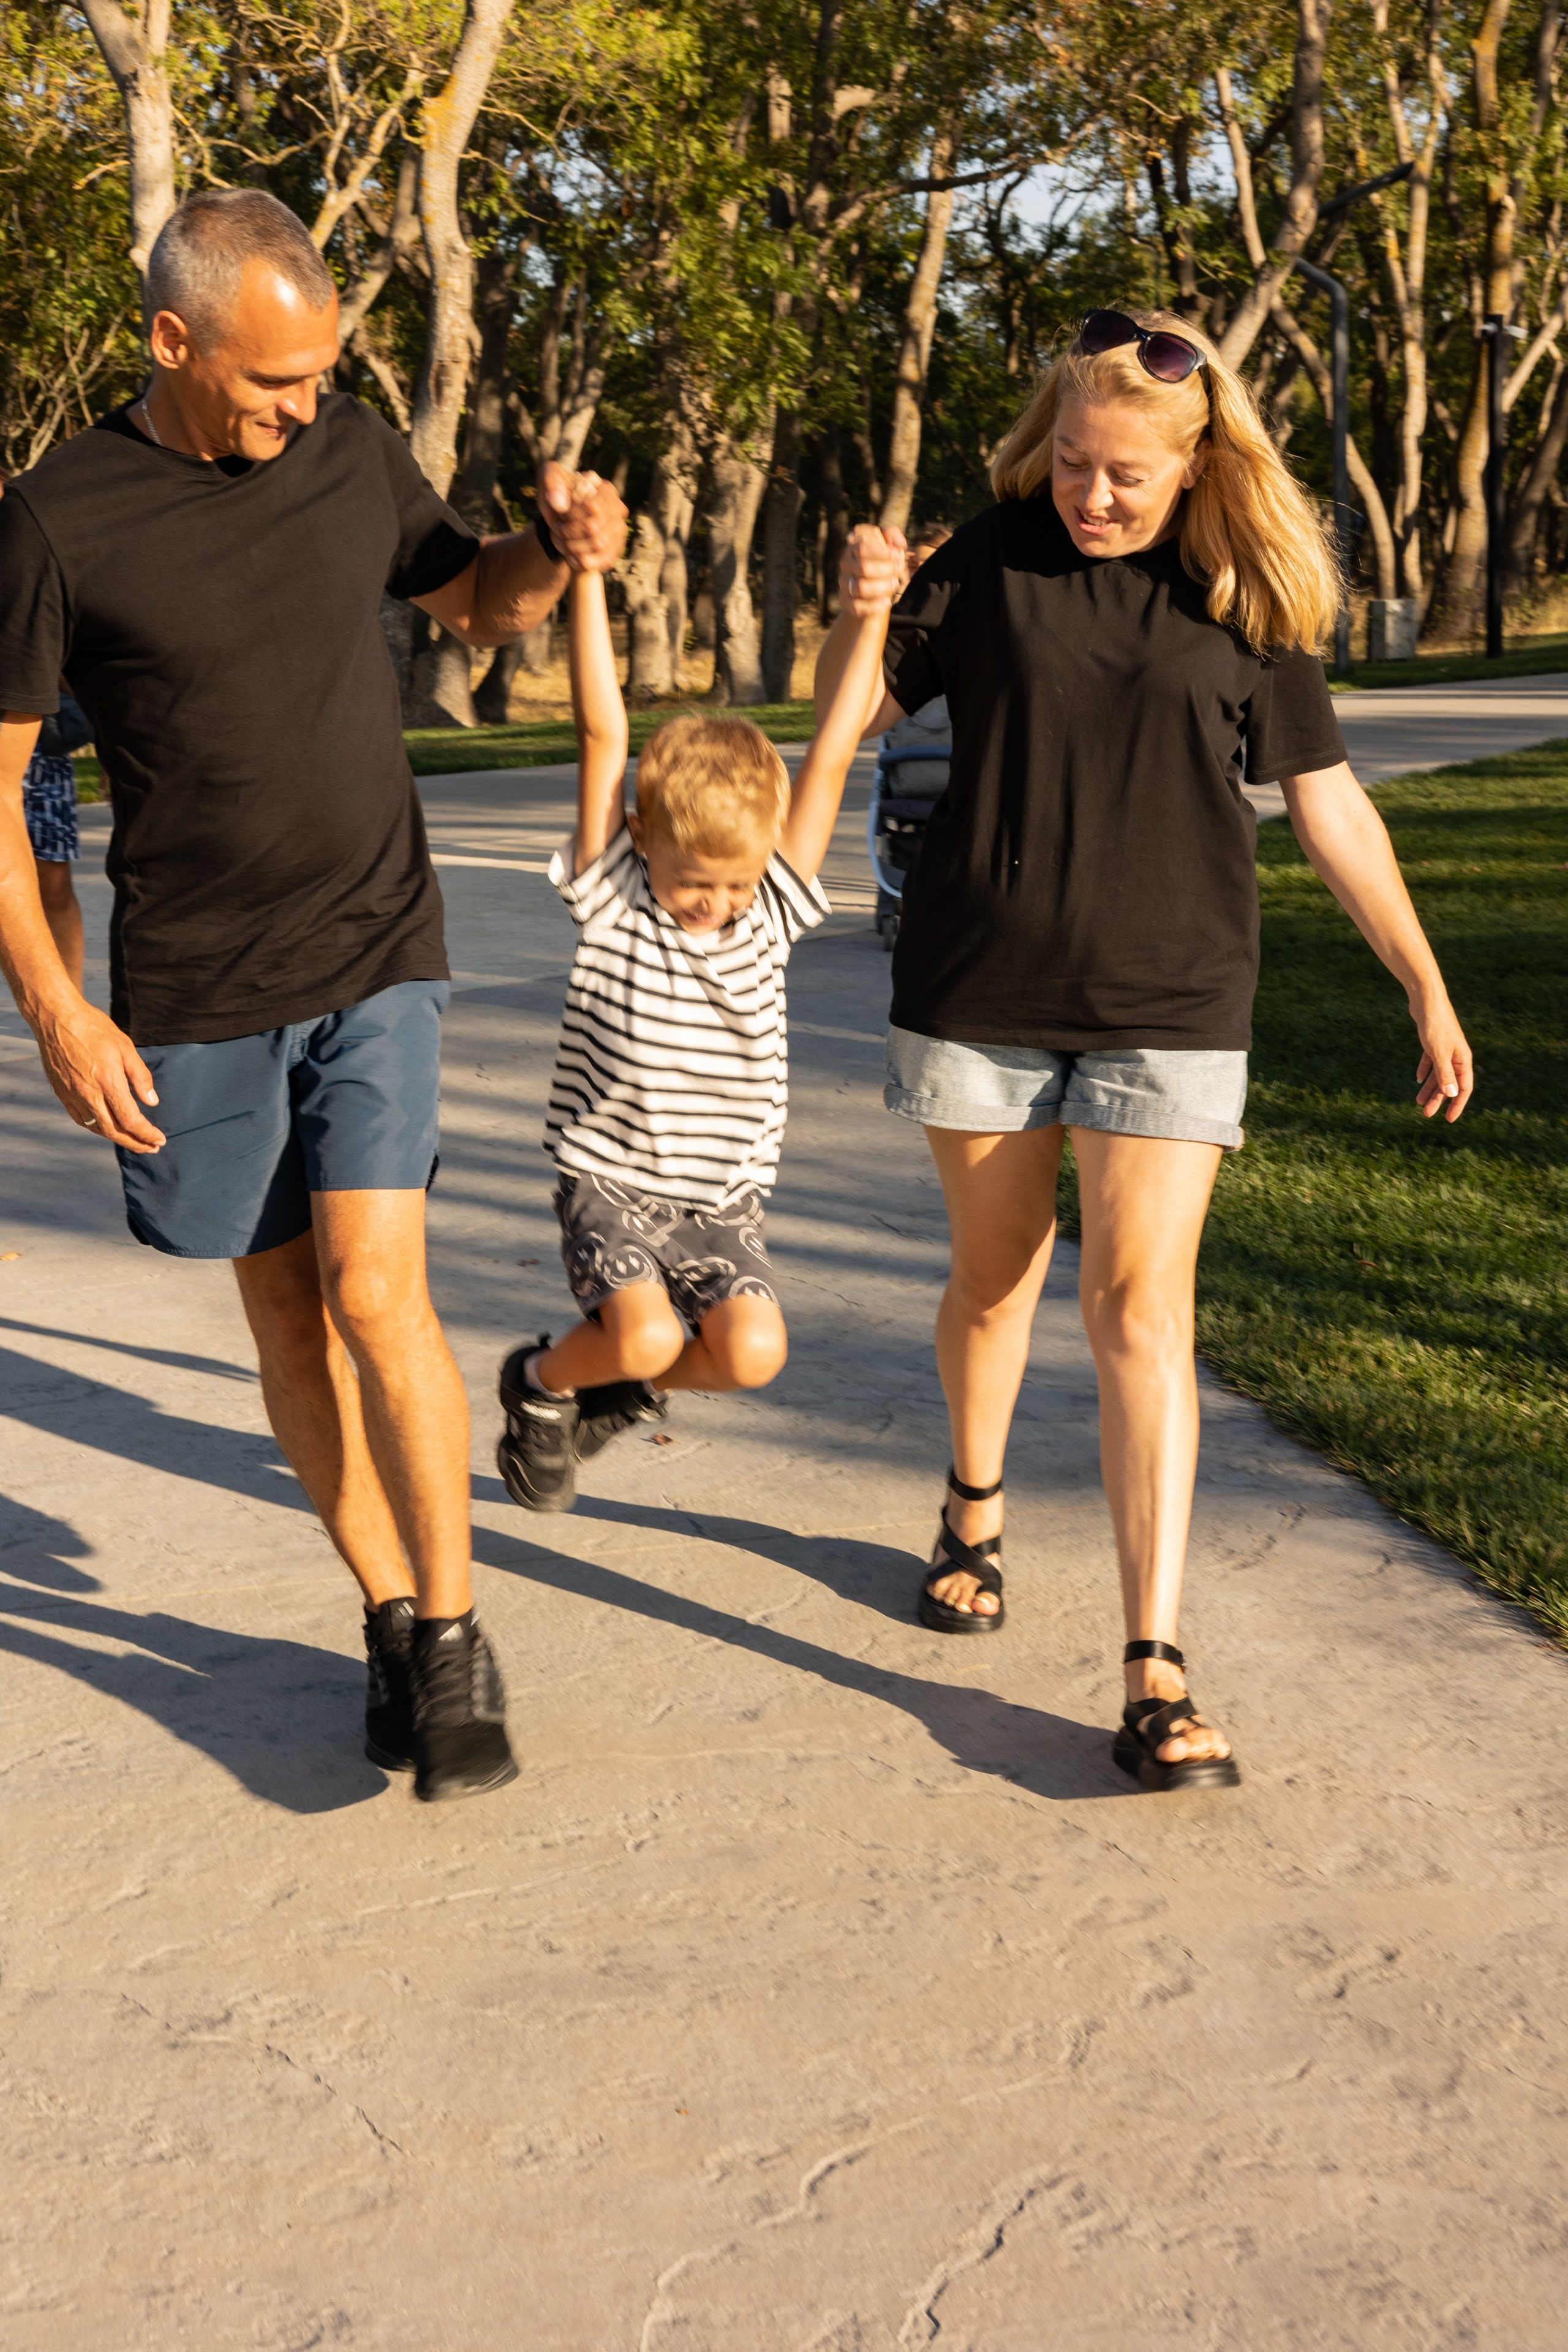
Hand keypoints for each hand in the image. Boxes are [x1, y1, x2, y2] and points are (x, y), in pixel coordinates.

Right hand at [35, 1000, 164, 1151]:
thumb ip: (140, 1077)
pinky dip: (96, 1128)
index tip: (160, 1141)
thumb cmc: (95, 1029)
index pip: (131, 1120)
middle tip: (151, 1148)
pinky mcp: (62, 1092)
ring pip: (96, 1128)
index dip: (147, 1134)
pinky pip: (80, 1119)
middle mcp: (89, 1094)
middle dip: (135, 1143)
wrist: (57, 1018)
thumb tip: (152, 1102)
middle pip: (114, 1131)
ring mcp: (72, 1095)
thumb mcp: (126, 1048)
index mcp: (108, 1083)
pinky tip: (107, 1127)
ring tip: (133, 1140)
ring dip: (117, 1138)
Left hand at [540, 460, 626, 574]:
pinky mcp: (616, 549)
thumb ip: (551, 482)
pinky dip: (584, 561)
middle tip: (556, 531)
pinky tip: (571, 557)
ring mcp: (620, 531)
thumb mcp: (549, 480)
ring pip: (598, 546)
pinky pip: (604, 561)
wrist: (563, 519)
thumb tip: (559, 504)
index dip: (570, 515)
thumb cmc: (558, 495)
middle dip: (569, 532)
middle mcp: (618, 509)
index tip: (558, 515)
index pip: (591, 507)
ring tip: (560, 542)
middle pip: (594, 528)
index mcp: (605, 489)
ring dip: (573, 547)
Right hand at [840, 523, 905, 618]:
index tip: (896, 555)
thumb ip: (892, 535)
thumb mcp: (888, 545)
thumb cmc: (883, 561)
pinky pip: (857, 607)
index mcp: (854, 546)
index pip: (861, 548)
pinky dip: (874, 606)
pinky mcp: (846, 601)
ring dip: (882, 587)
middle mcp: (846, 563)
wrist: (874, 588)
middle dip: (885, 570)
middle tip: (898, 571)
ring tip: (895, 584)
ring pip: (860, 588)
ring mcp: (844, 583)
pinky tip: (886, 602)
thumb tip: (897, 544)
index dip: (881, 552)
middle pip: (863, 568)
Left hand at [1412, 994, 1472, 1122]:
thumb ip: (1445, 1073)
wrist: (1426, 1000)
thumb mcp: (1439, 1053)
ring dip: (1429, 1088)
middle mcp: (1456, 1055)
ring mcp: (1445, 1048)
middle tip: (1426, 1114)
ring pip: (1438, 1073)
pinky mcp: (1433, 1042)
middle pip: (1448, 1083)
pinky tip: (1417, 1079)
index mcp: (1462, 1059)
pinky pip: (1430, 1061)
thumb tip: (1451, 1094)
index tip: (1448, 1119)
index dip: (1457, 1104)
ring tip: (1418, 1102)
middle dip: (1438, 1099)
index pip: (1464, 1087)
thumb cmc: (1435, 1025)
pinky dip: (1425, 1070)